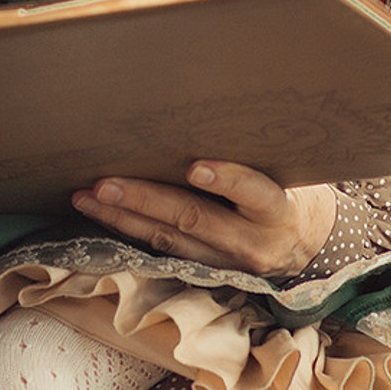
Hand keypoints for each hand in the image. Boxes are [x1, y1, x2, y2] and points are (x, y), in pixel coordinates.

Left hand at [72, 160, 336, 277]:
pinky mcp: (202, 272)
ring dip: (121, 218)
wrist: (304, 246)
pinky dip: (127, 230)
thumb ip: (253, 158)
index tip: (196, 166)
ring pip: (167, 240)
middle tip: (105, 184)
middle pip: (194, 220)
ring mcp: (223, 263)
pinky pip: (160, 251)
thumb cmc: (287, 193)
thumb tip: (200, 117)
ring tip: (86, 198)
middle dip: (145, 201)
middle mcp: (250, 243)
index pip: (257, 193)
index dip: (228, 179)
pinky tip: (98, 214)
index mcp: (278, 212)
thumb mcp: (286, 175)